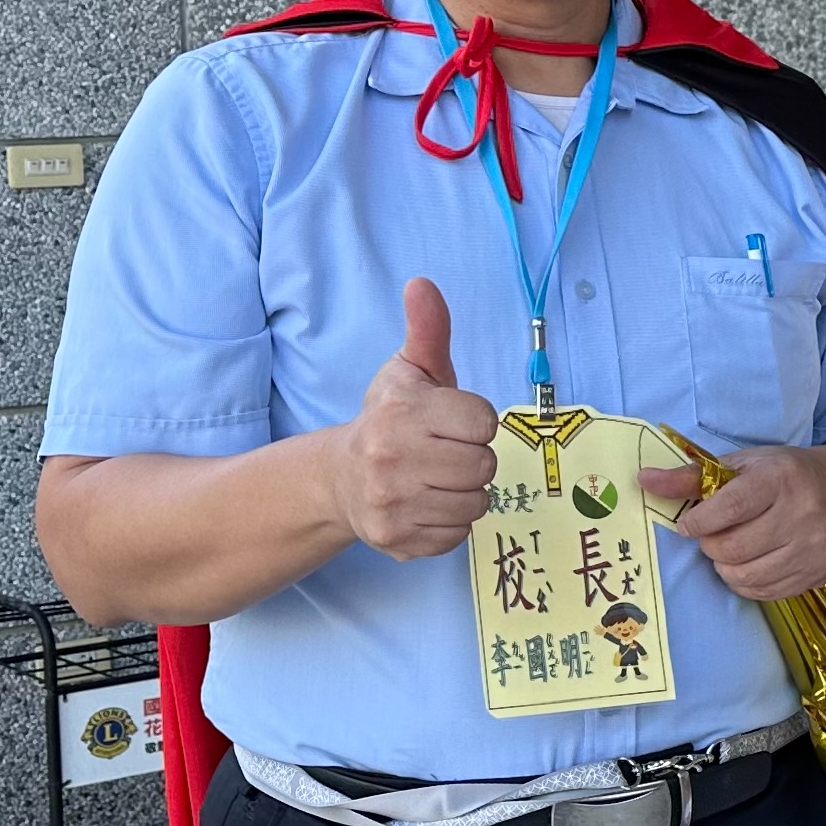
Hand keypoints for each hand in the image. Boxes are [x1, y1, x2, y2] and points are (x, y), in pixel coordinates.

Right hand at [337, 278, 498, 558]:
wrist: (341, 478)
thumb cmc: (391, 419)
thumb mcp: (410, 370)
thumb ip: (427, 329)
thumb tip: (422, 284)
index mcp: (401, 412)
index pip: (484, 423)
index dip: (475, 422)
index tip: (452, 422)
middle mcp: (391, 458)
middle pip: (484, 466)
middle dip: (474, 459)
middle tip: (446, 453)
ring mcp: (391, 503)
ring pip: (476, 503)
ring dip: (466, 492)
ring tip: (437, 479)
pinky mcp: (396, 540)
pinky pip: (458, 535)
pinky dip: (450, 522)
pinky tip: (427, 504)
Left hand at [640, 442, 825, 601]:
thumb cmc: (784, 475)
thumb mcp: (743, 465)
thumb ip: (692, 476)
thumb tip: (644, 480)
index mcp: (781, 478)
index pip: (729, 508)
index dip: (699, 522)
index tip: (688, 524)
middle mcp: (803, 513)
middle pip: (733, 548)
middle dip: (711, 545)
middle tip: (714, 535)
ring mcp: (813, 548)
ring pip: (745, 576)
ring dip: (725, 566)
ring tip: (731, 550)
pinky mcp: (817, 574)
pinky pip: (764, 592)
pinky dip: (745, 582)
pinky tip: (750, 563)